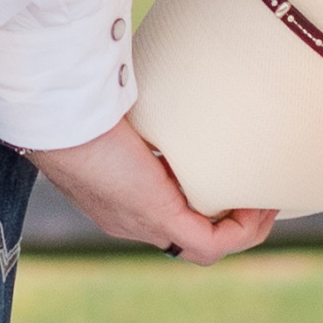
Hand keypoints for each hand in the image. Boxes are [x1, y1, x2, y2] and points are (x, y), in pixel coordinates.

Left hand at [28, 116, 276, 263]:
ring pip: (204, 248)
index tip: (230, 178)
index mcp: (122, 198)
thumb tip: (160, 74)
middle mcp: (133, 220)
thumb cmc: (80, 107)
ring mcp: (144, 225)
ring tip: (266, 201)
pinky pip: (210, 245)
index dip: (206, 206)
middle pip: (191, 238)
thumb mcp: (123, 111)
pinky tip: (257, 205)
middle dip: (232, 222)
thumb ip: (142, 105)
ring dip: (242, 229)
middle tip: (259, 194)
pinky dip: (239, 230)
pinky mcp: (158, 217)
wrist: (56, 119)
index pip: (170, 217)